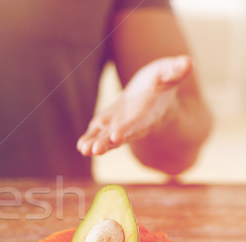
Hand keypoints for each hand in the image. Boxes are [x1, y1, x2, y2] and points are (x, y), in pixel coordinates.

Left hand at [77, 55, 192, 155]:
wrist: (150, 95)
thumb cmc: (161, 82)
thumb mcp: (168, 73)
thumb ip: (175, 70)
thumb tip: (188, 62)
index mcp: (150, 113)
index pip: (139, 123)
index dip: (128, 129)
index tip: (117, 136)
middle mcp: (134, 124)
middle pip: (121, 134)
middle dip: (108, 142)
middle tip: (97, 149)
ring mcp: (119, 126)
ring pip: (106, 138)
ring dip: (96, 144)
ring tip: (85, 150)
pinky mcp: (106, 125)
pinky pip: (97, 134)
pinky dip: (89, 140)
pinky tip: (81, 146)